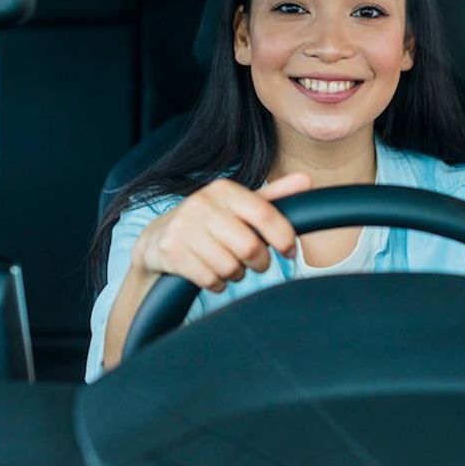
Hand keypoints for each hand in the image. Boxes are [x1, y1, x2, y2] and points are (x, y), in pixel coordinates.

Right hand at [132, 173, 312, 292]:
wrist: (157, 239)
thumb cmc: (209, 223)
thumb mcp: (238, 206)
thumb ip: (273, 197)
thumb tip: (307, 181)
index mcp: (223, 189)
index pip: (265, 214)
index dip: (284, 237)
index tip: (289, 251)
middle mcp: (202, 203)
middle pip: (250, 247)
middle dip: (259, 262)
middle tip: (255, 263)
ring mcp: (183, 227)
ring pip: (230, 267)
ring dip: (236, 274)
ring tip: (228, 266)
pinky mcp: (170, 251)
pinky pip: (210, 279)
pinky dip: (217, 284)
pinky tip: (211, 274)